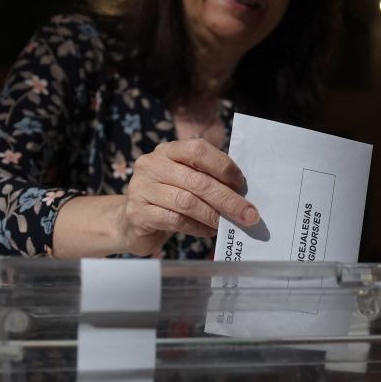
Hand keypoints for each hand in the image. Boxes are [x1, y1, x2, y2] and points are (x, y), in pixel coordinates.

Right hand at [117, 139, 258, 255]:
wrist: (132, 223)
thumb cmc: (168, 200)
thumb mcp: (185, 182)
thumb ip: (207, 180)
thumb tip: (242, 194)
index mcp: (167, 151)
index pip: (198, 149)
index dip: (223, 166)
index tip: (241, 184)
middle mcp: (151, 165)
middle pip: (197, 180)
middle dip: (227, 199)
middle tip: (248, 214)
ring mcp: (141, 189)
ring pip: (187, 202)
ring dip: (213, 215)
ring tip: (228, 224)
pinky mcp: (138, 214)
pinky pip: (176, 220)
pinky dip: (197, 228)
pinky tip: (209, 232)